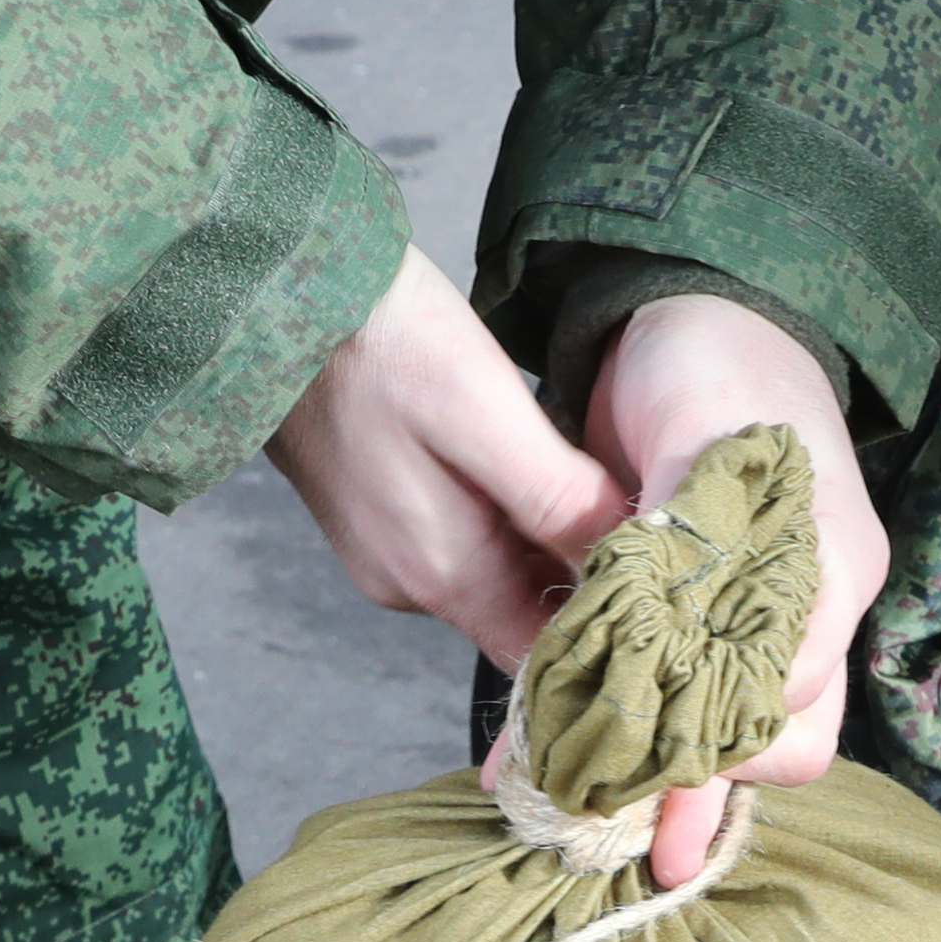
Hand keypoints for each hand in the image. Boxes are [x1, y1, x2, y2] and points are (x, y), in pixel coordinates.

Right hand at [263, 249, 630, 667]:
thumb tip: (628, 562)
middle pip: (525, 613)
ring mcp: (389, 548)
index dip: (606, 629)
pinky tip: (537, 458)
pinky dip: (510, 511)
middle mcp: (410, 580)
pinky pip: (465, 535)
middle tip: (658, 527)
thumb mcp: (484, 413)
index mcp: (442, 575)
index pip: (540, 654)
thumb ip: (556, 500)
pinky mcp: (379, 511)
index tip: (666, 588)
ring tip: (610, 485)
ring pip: (499, 571)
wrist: (273, 287)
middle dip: (588, 577)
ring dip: (552, 538)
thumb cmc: (382, 338)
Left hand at [585, 294, 891, 885]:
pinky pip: (690, 705)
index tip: (626, 726)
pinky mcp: (714, 624)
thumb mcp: (693, 428)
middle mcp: (816, 610)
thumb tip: (650, 626)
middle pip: (786, 741)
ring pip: (739, 742)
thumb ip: (680, 528)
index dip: (714, 723)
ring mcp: (770, 623)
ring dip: (666, 783)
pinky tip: (564, 765)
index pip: (792, 689)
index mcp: (830, 564)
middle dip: (698, 781)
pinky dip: (639, 742)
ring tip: (587, 814)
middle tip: (601, 794)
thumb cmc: (708, 362)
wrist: (699, 320)